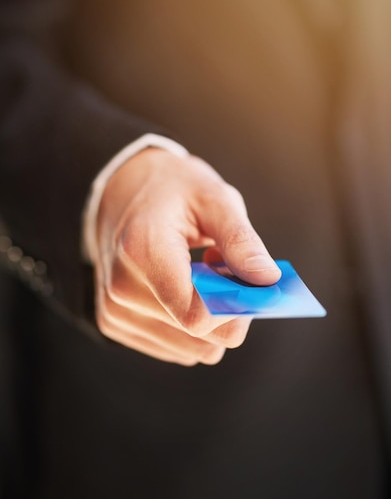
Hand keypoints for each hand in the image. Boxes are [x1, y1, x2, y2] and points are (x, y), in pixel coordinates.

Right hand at [94, 148, 280, 365]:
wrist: (121, 189)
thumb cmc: (171, 189)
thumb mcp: (213, 197)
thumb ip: (240, 240)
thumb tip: (268, 280)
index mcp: (142, 251)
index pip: (197, 316)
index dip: (236, 308)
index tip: (255, 285)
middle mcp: (121, 289)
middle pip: (199, 336)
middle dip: (227, 310)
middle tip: (226, 269)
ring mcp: (114, 311)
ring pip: (192, 350)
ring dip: (210, 319)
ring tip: (200, 273)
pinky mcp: (115, 324)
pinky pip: (176, 349)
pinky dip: (190, 324)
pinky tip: (182, 286)